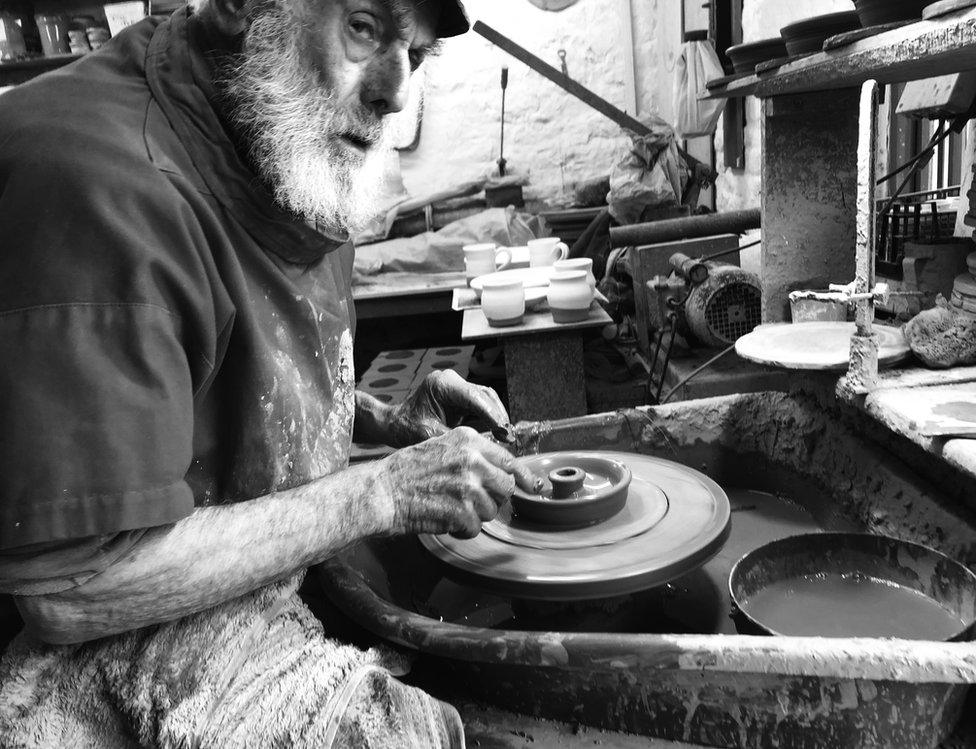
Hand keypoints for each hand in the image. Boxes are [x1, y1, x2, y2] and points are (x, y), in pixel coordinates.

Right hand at [374, 427, 536, 537]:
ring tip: (448, 507)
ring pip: (492, 510)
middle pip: (506, 487)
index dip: (523, 477)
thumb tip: (505, 473)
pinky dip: (461, 530)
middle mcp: (473, 460)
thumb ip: (473, 456)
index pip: (509, 460)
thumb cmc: (406, 472)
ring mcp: (469, 486)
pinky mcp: (462, 512)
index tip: (533, 487)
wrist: (380, 491)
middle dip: (493, 498)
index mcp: (469, 440)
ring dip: (475, 515)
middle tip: (471, 502)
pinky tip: (443, 519)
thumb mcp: (442, 448)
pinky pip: (475, 528)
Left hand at [385, 370, 510, 447]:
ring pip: (486, 398)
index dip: (493, 415)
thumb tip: (481, 447)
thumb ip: (455, 438)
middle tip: (509, 438)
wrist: (395, 423)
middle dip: (498, 416)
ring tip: (506, 437)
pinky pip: (481, 402)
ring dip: (497, 416)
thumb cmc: (406, 428)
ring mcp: (456, 386)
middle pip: (485, 395)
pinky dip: (490, 416)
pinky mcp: (459, 394)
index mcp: (442, 385)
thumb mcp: (430, 435)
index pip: (475, 397)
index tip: (504, 432)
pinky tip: (498, 432)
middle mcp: (451, 380)